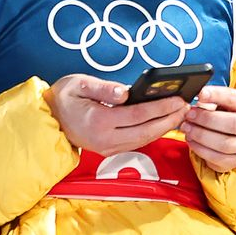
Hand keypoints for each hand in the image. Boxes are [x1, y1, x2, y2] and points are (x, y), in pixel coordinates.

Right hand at [47, 75, 188, 157]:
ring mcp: (108, 147)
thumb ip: (103, 88)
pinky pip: (137, 142)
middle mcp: (106, 138)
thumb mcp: (78, 84)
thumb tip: (126, 92)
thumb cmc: (62, 98)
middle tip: (188, 108)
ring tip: (181, 114)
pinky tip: (165, 123)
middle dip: (170, 120)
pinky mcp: (110, 150)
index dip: (161, 107)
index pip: (138, 115)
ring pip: (145, 140)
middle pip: (147, 131)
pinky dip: (153, 133)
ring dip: (165, 128)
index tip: (178, 99)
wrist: (48, 120)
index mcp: (99, 121)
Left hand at [179, 84, 235, 173]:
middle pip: (233, 124)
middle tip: (189, 115)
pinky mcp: (235, 160)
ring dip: (201, 135)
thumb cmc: (221, 115)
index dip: (217, 95)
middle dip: (207, 119)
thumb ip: (210, 98)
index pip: (235, 98)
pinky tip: (190, 140)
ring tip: (187, 128)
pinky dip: (200, 149)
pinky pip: (217, 158)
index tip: (200, 94)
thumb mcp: (218, 102)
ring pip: (224, 144)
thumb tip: (197, 95)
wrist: (228, 136)